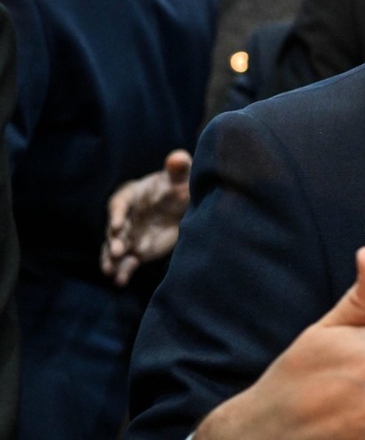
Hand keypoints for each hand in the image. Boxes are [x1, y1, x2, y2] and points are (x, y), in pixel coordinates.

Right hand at [101, 149, 192, 285]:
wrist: (178, 205)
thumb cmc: (176, 187)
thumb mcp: (179, 178)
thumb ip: (178, 169)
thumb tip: (179, 157)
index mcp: (130, 197)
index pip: (118, 205)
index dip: (117, 215)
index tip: (117, 224)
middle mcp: (124, 218)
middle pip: (115, 230)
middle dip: (114, 240)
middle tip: (116, 250)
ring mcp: (129, 236)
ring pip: (115, 248)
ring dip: (112, 259)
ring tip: (110, 272)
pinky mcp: (136, 250)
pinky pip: (126, 262)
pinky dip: (123, 271)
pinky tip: (119, 282)